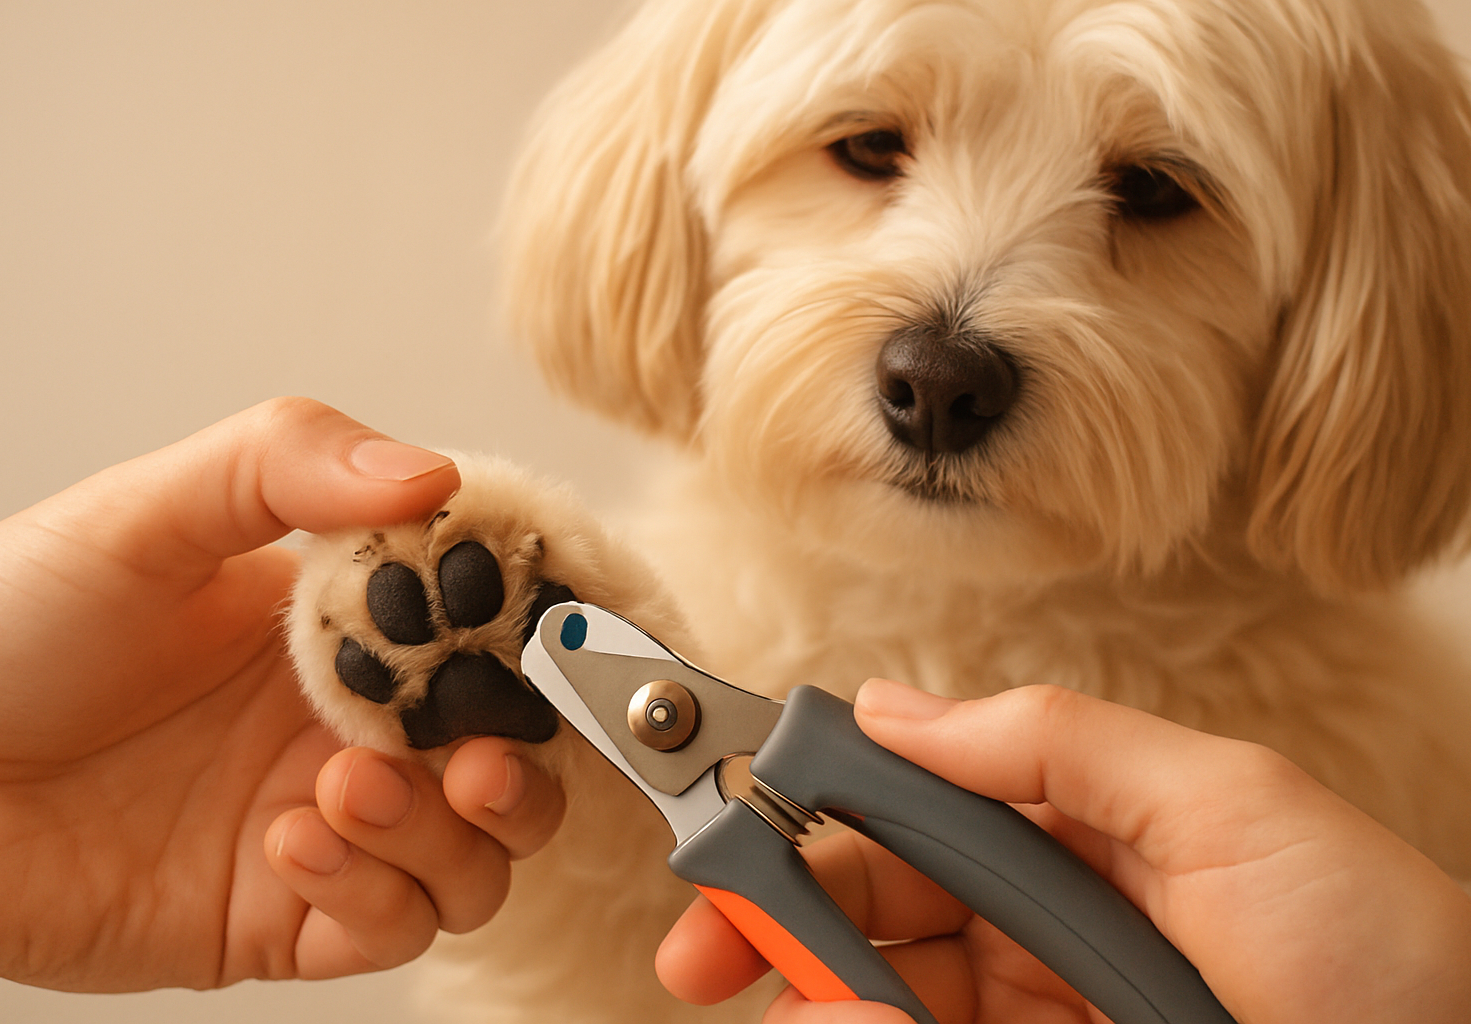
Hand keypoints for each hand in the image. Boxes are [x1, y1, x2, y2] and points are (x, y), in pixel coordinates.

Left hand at [0, 398, 563, 991]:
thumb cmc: (1, 627)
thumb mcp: (144, 512)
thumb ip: (287, 465)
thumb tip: (432, 474)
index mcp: (341, 621)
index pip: (488, 630)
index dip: (535, 639)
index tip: (544, 639)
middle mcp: (349, 722)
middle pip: (511, 757)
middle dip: (520, 764)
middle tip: (476, 757)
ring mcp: (325, 821)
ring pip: (475, 855)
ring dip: (442, 833)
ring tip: (344, 789)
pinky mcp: (284, 915)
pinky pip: (391, 925)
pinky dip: (374, 892)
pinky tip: (291, 842)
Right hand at [656, 681, 1470, 1023]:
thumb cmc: (1382, 953)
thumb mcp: (1226, 802)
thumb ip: (1051, 741)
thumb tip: (890, 707)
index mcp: (1075, 837)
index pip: (908, 816)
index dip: (809, 819)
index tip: (727, 834)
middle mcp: (1045, 929)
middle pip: (873, 915)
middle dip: (779, 921)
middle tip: (703, 951)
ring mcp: (1040, 1017)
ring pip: (882, 1001)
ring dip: (817, 997)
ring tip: (791, 1004)